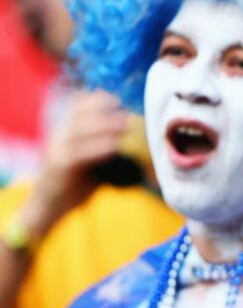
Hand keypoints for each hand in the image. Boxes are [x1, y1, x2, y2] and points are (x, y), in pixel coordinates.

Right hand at [18, 91, 127, 241]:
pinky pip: (79, 154)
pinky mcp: (59, 167)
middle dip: (105, 112)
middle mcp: (58, 136)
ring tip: (124, 126)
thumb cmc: (72, 184)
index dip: (97, 100)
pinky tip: (113, 147)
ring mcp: (57, 150)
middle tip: (126, 116)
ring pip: (80, 131)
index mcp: (64, 131)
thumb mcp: (88, 160)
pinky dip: (97, 148)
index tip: (118, 101)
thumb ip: (102, 147)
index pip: (77, 105)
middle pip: (81, 114)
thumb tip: (130, 139)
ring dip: (105, 126)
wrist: (47, 207)